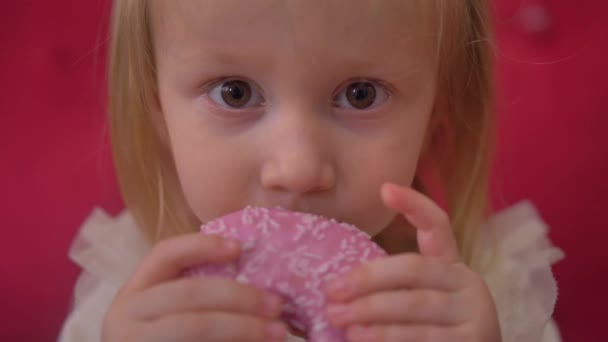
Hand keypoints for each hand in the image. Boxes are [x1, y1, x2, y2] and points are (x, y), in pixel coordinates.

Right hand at [102, 234, 287, 341]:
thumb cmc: (171, 339)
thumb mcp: (175, 315)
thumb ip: (205, 297)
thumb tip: (260, 286)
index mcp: (135, 293)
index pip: (164, 254)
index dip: (202, 245)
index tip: (240, 247)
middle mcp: (125, 316)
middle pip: (188, 292)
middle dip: (239, 296)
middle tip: (277, 304)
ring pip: (195, 326)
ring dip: (242, 327)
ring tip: (278, 332)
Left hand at [324, 183, 500, 341]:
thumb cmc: (434, 329)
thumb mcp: (419, 299)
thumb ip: (392, 287)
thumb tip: (337, 284)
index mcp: (451, 265)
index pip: (438, 225)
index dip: (414, 204)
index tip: (385, 189)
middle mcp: (467, 283)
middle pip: (414, 268)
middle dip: (367, 278)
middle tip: (331, 291)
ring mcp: (473, 314)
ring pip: (415, 305)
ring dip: (371, 312)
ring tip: (339, 318)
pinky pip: (423, 338)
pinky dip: (388, 339)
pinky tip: (362, 340)